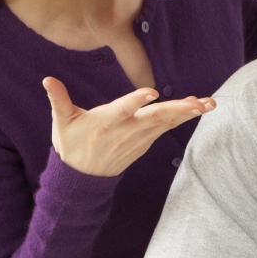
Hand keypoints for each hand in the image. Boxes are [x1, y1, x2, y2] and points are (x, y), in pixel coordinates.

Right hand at [43, 76, 214, 176]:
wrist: (83, 179)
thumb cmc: (71, 145)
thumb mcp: (61, 123)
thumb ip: (58, 99)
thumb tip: (47, 78)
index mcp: (105, 122)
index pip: (122, 109)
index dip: (136, 101)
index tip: (151, 92)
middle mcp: (126, 130)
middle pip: (155, 118)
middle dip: (179, 110)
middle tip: (200, 103)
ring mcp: (138, 138)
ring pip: (166, 123)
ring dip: (189, 113)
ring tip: (210, 104)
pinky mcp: (146, 142)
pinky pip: (167, 127)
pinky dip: (183, 118)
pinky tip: (199, 108)